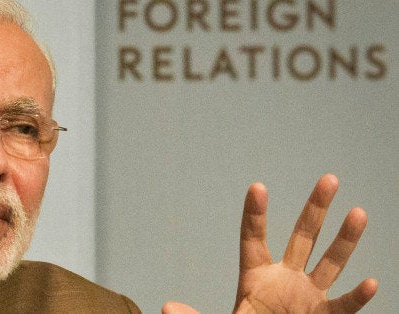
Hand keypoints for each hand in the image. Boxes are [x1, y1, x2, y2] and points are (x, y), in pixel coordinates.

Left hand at [234, 174, 377, 312]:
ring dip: (345, 240)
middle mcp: (285, 279)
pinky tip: (372, 283)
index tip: (257, 187)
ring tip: (358, 211)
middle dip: (315, 209)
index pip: (253, 238)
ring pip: (330, 263)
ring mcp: (308, 296)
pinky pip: (344, 306)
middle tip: (328, 178)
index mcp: (255, 277)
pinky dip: (358, 297)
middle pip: (302, 237)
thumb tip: (166, 308)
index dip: (254, 215)